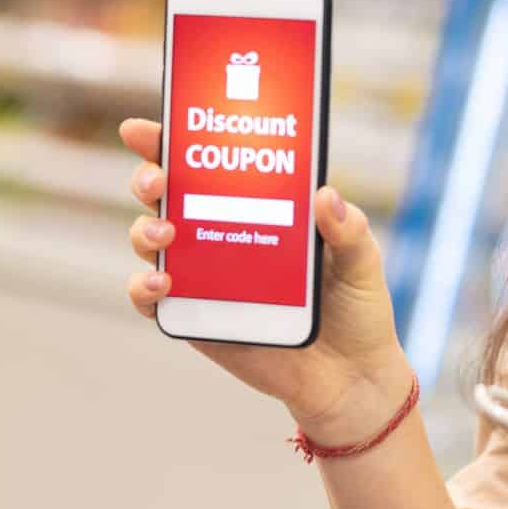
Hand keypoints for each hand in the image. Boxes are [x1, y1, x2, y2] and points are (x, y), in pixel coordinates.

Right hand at [120, 118, 413, 442]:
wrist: (352, 379)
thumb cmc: (356, 309)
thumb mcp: (363, 261)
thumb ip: (349, 230)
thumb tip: (326, 196)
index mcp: (259, 206)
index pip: (208, 163)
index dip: (170, 141)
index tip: (145, 128)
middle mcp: (222, 234)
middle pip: (168, 194)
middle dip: (150, 176)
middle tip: (158, 180)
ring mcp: (204, 276)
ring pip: (152, 241)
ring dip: (144, 230)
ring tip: (166, 234)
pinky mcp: (196, 317)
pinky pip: (153, 299)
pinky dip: (144, 286)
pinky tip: (162, 282)